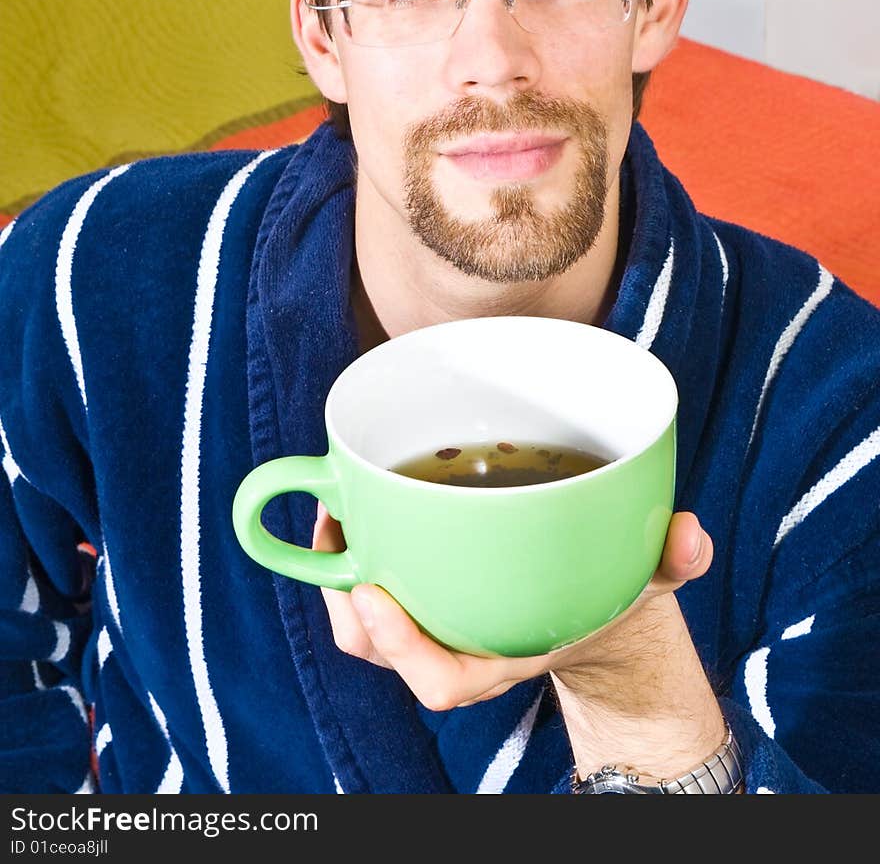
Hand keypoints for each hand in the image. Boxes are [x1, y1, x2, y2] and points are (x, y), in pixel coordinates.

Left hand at [311, 502, 712, 712]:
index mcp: (508, 652)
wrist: (594, 606)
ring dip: (332, 573)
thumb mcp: (648, 578)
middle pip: (382, 651)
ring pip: (360, 624)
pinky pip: (369, 584)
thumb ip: (673, 559)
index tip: (372, 596)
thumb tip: (691, 533)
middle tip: (338, 537)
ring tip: (332, 511)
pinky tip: (348, 501)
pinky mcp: (423, 588)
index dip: (402, 651)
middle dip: (348, 608)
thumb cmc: (610, 592)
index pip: (445, 681)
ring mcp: (436, 619)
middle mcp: (461, 643)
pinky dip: (350, 551)